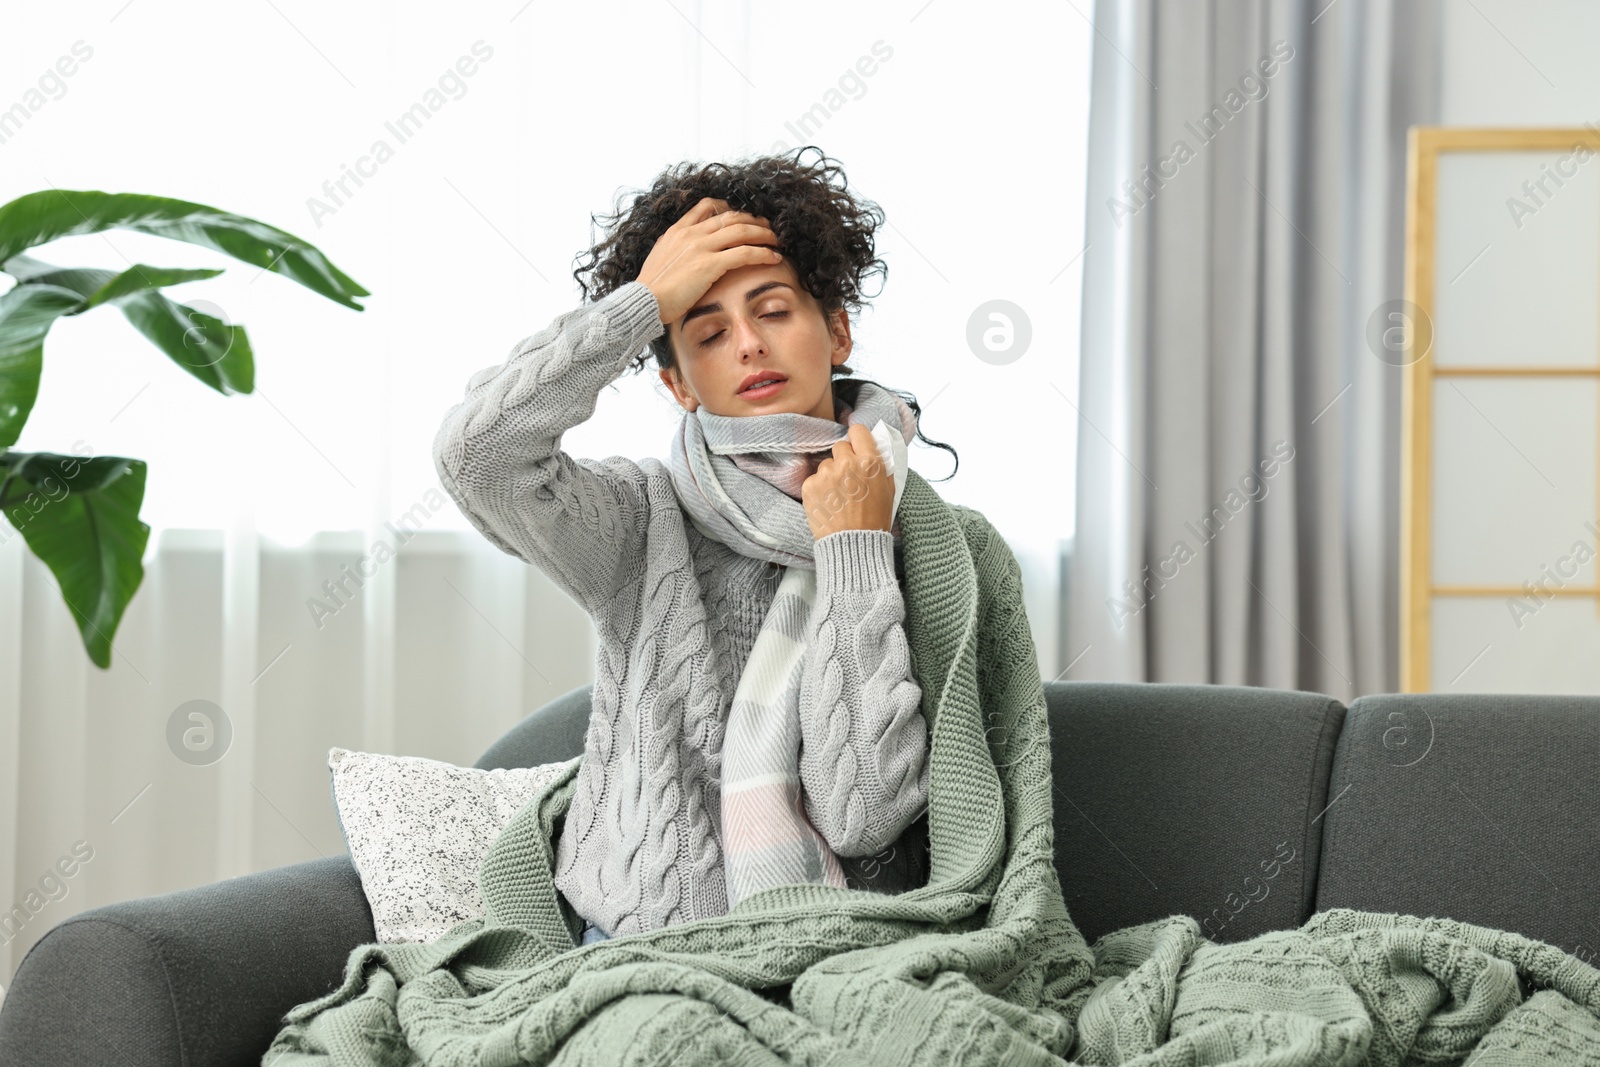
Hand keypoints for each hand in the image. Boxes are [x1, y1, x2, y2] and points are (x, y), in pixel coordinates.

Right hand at [635, 197, 783, 324]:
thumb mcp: (660, 257)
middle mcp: (691, 233)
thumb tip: (684, 250)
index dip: (729, 209)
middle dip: (754, 220)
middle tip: (768, 228)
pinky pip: (744, 253)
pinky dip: (763, 253)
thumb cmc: (651, 287)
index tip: (742, 217)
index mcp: (678, 229)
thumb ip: (675, 248)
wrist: (644, 301)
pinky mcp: (710, 265)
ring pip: (742, 231)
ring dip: (764, 234)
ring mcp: (701, 247)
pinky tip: (774, 258)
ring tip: (777, 241)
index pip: (708, 206)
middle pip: (731, 216)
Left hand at [801, 424, 893, 538]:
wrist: (853, 544)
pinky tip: (829, 503)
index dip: (857, 439)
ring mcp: (826, 474)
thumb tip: (874, 446)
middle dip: (844, 459)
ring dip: (831, 475)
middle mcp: (846, 463)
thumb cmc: (874, 519)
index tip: (856, 447)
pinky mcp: (809, 486)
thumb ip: (881, 464)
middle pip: (840, 447)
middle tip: (849, 479)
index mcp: (870, 462)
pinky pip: (814, 478)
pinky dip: (819, 489)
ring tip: (839, 496)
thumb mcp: (888, 489)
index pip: (857, 431)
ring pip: (826, 464)